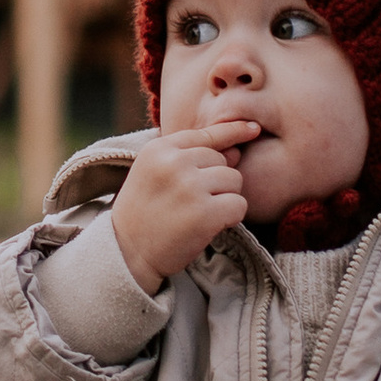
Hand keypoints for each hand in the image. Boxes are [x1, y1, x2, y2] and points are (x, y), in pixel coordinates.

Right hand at [109, 108, 259, 290]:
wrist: (127, 252)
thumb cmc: (144, 213)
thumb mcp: (154, 174)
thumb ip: (190, 158)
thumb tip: (237, 151)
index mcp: (159, 149)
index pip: (205, 134)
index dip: (233, 131)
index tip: (254, 128)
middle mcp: (175, 163)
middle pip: (223, 160)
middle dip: (217, 182)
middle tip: (191, 203)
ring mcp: (190, 187)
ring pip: (235, 181)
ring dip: (225, 199)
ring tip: (198, 213)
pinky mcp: (205, 213)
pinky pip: (239, 205)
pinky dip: (231, 218)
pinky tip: (209, 226)